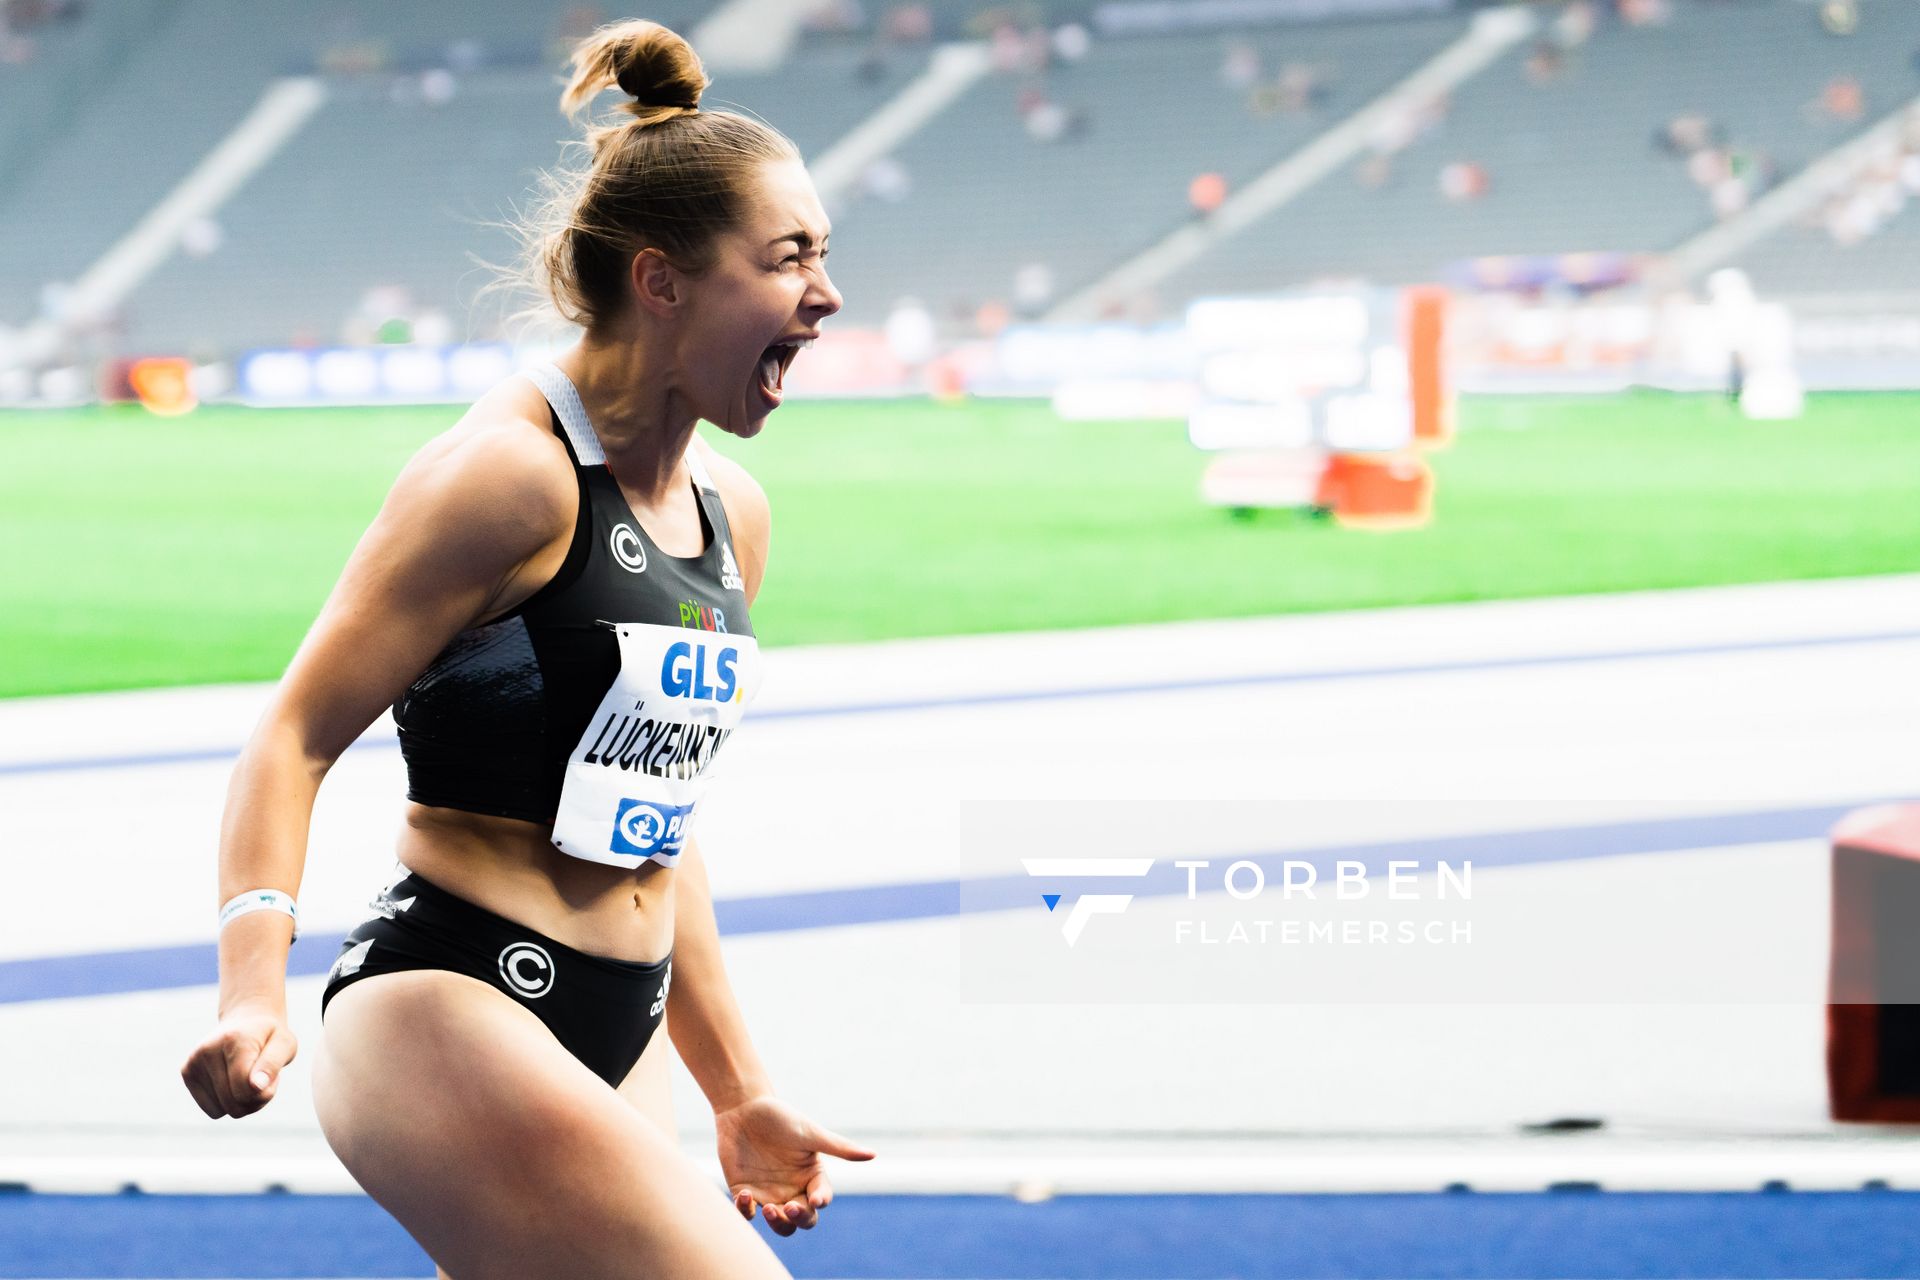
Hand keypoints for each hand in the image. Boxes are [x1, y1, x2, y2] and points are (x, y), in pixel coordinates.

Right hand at [180, 1000, 297, 1118]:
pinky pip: (213, 1111)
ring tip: (247, 1078)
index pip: (244, 1088)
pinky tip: (232, 1082)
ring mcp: (193, 1061)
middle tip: (262, 1078)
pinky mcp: (186, 1072)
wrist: (246, 1021)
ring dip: (241, 1103)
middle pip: (233, 1104)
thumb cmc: (269, 1037)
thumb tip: (256, 1087)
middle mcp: (208, 1050)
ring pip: (222, 1110)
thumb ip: (273, 1065)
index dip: (265, 1093)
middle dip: (254, 1100)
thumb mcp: (285, 1045)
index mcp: (234, 1040)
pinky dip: (227, 1104)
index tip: (273, 1078)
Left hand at [715, 1094, 874, 1235]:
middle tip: (788, 1207)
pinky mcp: (745, 1193)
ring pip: (779, 1223)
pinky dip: (746, 1211)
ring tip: (768, 1208)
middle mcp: (793, 1188)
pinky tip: (744, 1194)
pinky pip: (748, 1213)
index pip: (822, 1197)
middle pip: (804, 1218)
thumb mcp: (809, 1133)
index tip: (815, 1199)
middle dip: (799, 1218)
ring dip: (777, 1222)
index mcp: (812, 1175)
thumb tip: (873, 1154)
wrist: (744, 1109)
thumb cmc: (781, 1117)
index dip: (821, 1201)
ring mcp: (769, 1193)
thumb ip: (838, 1147)